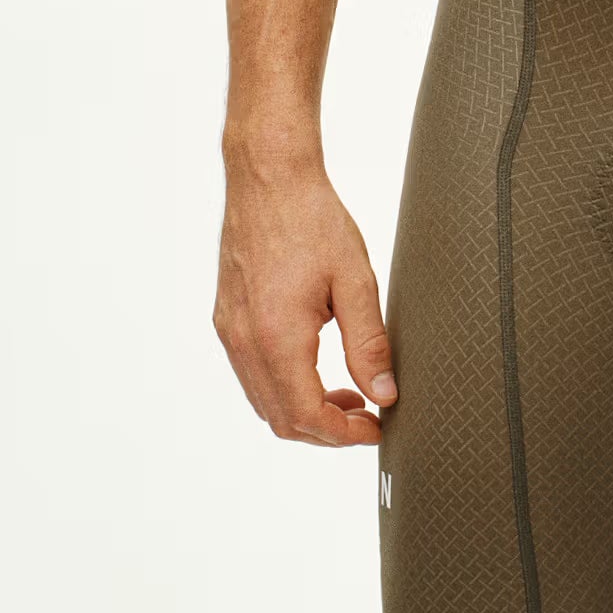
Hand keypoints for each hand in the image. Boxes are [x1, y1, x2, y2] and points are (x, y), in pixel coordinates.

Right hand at [213, 149, 396, 445]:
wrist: (268, 178)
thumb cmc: (311, 219)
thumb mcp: (354, 280)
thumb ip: (369, 343)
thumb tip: (384, 393)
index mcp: (277, 336)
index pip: (306, 416)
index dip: (344, 434)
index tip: (376, 428)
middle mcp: (245, 341)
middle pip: (281, 419)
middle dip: (327, 430)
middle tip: (367, 415)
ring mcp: (231, 331)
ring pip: (264, 401)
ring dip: (305, 410)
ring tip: (348, 392)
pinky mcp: (228, 319)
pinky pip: (252, 374)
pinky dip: (284, 386)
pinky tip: (317, 366)